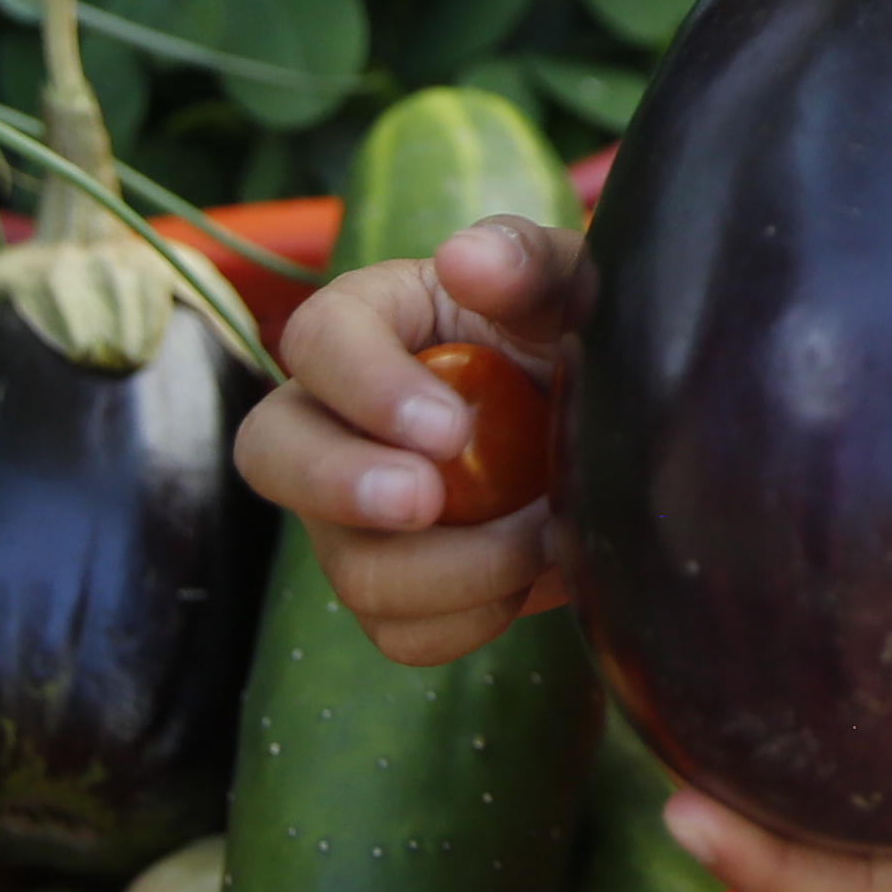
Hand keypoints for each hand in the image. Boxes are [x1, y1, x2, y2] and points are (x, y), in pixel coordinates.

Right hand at [229, 220, 581, 666]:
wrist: (619, 436)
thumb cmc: (575, 339)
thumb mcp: (571, 289)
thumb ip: (528, 264)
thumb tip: (465, 257)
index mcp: (370, 322)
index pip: (318, 340)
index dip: (365, 389)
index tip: (449, 429)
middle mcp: (337, 420)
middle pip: (271, 457)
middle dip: (342, 486)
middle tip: (427, 500)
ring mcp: (353, 514)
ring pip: (347, 567)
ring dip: (451, 569)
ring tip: (543, 535)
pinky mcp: (393, 587)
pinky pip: (400, 633)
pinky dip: (472, 618)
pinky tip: (532, 577)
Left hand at [661, 685, 891, 891]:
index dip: (772, 870)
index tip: (685, 815)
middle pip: (822, 884)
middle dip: (735, 829)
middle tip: (637, 720)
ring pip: (845, 859)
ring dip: (768, 807)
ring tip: (682, 699)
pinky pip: (883, 835)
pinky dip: (826, 793)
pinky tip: (792, 709)